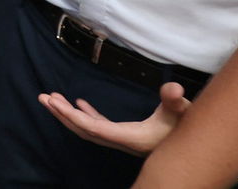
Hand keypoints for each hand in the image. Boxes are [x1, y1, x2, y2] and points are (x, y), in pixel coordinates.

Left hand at [38, 82, 190, 156]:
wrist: (195, 150)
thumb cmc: (187, 130)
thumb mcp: (182, 112)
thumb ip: (175, 100)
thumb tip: (173, 88)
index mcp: (129, 137)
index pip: (94, 129)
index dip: (74, 117)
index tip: (55, 103)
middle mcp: (121, 141)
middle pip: (84, 130)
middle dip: (62, 114)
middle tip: (43, 97)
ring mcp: (122, 139)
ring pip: (88, 128)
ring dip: (69, 114)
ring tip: (51, 98)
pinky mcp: (126, 135)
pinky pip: (99, 126)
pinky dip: (86, 115)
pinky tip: (79, 103)